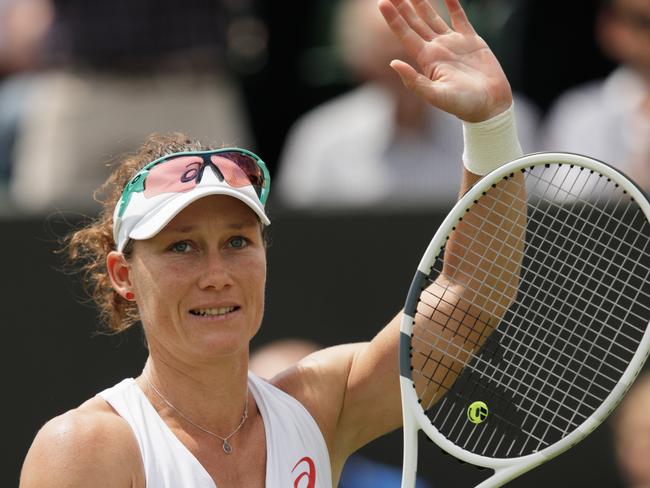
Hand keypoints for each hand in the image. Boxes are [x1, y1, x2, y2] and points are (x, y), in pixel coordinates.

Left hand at [378, 0, 511, 121]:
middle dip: (403, 7)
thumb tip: (392, 63)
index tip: (381, 3)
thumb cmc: (463, 105)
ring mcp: (453, 43)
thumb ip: (414, 81)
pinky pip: (459, 17)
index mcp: (426, 60)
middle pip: (415, 23)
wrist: (489, 106)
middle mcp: (436, 49)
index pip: (405, 34)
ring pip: (433, 18)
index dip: (393, 19)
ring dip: (422, 3)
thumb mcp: (435, 96)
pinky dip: (453, 4)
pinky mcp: (471, 40)